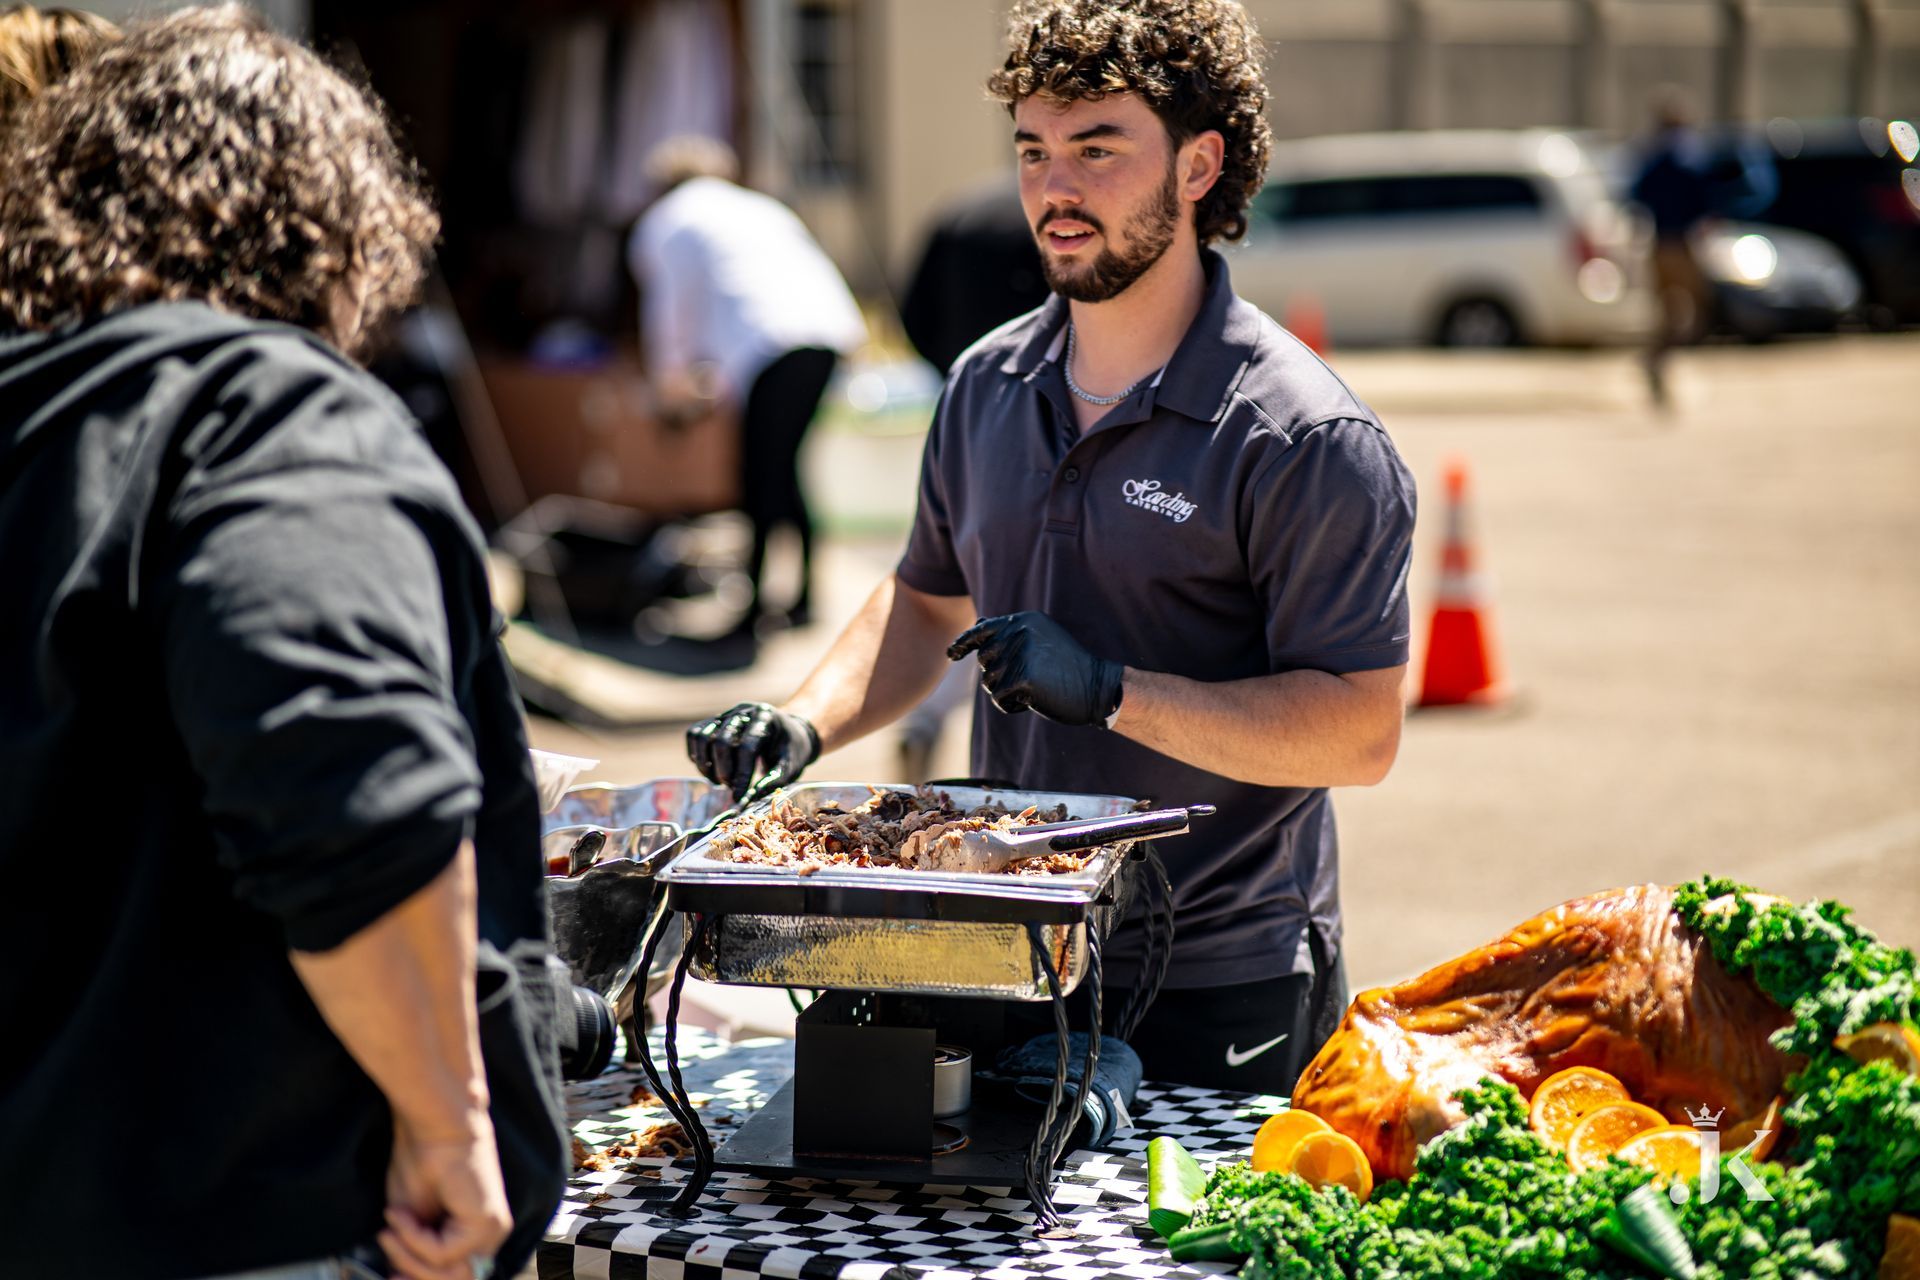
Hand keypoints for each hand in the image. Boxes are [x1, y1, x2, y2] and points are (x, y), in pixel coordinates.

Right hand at [379, 1113, 511, 1279]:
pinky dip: (413, 1238)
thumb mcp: (409, 1220)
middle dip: (411, 1273)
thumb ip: (412, 1252)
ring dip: (409, 1256)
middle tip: (385, 1255)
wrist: (434, 1124)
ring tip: (390, 1227)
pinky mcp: (486, 1223)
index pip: (450, 1276)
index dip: (417, 1279)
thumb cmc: (419, 1161)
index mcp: (475, 1234)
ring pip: (448, 1274)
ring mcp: (492, 1230)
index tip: (389, 1279)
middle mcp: (489, 1236)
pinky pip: (443, 1254)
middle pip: (451, 1279)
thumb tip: (398, 1278)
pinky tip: (401, 1213)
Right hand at [686, 701, 820, 795]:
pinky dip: (696, 754)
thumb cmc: (791, 750)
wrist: (790, 731)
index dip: (741, 774)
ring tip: (719, 780)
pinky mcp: (715, 721)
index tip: (739, 797)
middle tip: (731, 787)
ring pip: (703, 737)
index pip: (747, 747)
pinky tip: (710, 768)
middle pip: (722, 741)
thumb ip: (772, 781)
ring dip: (706, 764)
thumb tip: (748, 800)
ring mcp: (727, 714)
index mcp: (766, 718)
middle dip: (724, 771)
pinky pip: (695, 734)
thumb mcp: (790, 766)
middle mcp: (744, 711)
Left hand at [946, 612, 1122, 727]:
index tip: (952, 654)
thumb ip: (1010, 634)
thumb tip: (978, 626)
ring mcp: (1021, 654)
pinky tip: (1033, 702)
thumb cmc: (1068, 668)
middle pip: (984, 660)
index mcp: (1024, 620)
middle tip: (1028, 680)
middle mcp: (1020, 632)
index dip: (963, 642)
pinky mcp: (1023, 678)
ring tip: (1034, 689)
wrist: (1098, 688)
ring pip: (989, 682)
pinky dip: (1013, 706)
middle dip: (998, 675)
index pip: (982, 629)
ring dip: (1006, 692)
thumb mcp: (1041, 641)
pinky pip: (1000, 698)